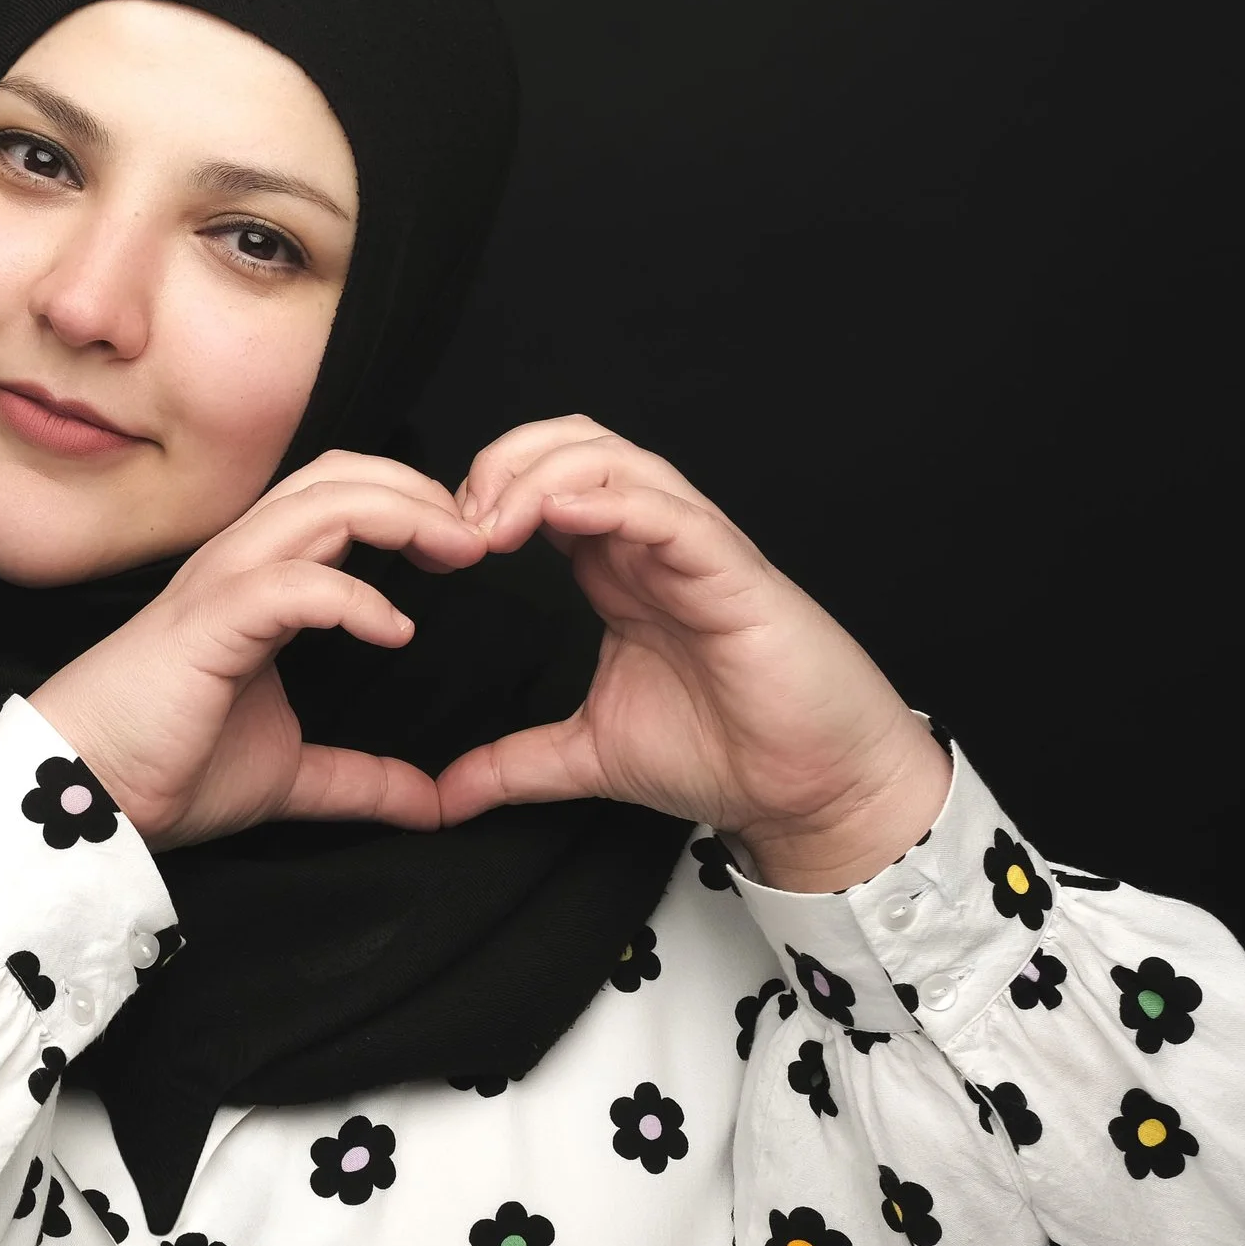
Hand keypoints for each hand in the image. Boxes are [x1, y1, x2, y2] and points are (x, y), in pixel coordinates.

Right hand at [29, 450, 489, 852]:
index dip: (410, 505)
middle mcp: (238, 566)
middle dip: (420, 490)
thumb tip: (434, 804)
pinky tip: (396, 632)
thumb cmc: (162, 771)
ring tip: (460, 551)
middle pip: (339, 476)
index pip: (339, 499)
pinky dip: (355, 597)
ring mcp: (221, 586)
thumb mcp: (291, 776)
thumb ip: (363, 779)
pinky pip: (295, 583)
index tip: (470, 551)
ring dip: (402, 515)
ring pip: (321, 504)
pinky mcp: (208, 626)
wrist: (80, 800)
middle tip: (483, 534)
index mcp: (256, 583)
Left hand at [432, 416, 951, 891]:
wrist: (810, 795)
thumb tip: (440, 798)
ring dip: (543, 475)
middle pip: (576, 447)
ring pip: (618, 462)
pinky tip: (558, 515)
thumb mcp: (585, 756)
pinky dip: (612, 501)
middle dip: (505, 462)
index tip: (433, 545)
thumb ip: (510, 766)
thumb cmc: (723, 756)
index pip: (545, 486)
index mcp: (617, 572)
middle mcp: (653, 546)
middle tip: (454, 522)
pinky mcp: (733, 573)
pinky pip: (670, 512)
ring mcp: (695, 551)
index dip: (483, 494)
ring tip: (492, 520)